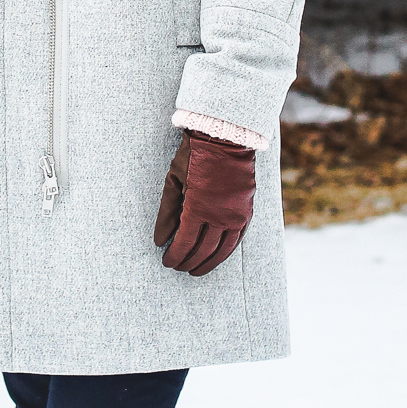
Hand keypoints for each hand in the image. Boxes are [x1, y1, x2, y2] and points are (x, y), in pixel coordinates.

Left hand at [153, 131, 255, 275]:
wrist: (224, 138)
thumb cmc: (193, 156)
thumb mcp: (173, 181)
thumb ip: (167, 213)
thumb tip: (159, 240)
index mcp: (198, 208)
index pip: (184, 242)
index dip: (175, 255)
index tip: (166, 262)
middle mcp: (219, 215)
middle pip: (203, 250)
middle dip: (189, 262)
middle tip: (179, 268)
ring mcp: (236, 215)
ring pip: (222, 250)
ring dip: (208, 263)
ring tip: (195, 270)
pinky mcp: (246, 212)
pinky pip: (237, 240)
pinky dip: (226, 251)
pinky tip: (216, 256)